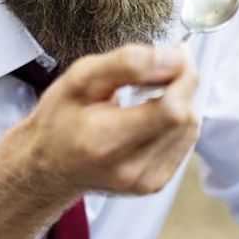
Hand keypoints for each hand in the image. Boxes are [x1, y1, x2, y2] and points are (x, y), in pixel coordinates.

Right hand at [12, 44, 199, 199]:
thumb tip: (173, 58)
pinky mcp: (154, 184)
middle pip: (185, 118)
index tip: (176, 54)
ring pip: (189, 129)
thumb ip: (127, 63)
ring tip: (146, 97)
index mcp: (105, 141)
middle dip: (182, 85)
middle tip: (162, 68)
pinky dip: (174, 123)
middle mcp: (128, 169)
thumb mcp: (80, 78)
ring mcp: (144, 181)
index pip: (171, 110)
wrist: (48, 165)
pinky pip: (184, 143)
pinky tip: (149, 118)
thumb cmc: (60, 118)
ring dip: (178, 103)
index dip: (182, 77)